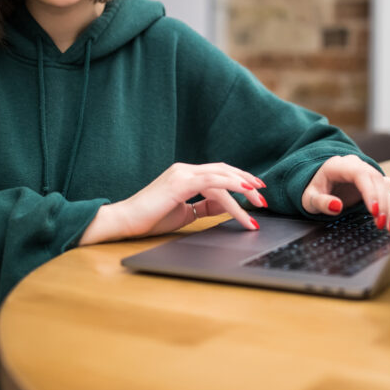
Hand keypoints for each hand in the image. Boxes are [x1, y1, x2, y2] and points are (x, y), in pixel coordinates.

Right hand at [79, 162, 266, 244]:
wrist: (125, 220)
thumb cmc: (150, 219)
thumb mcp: (184, 213)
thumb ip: (204, 206)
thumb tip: (225, 206)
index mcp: (185, 174)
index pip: (218, 173)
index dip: (239, 180)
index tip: (255, 190)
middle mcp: (185, 169)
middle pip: (225, 171)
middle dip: (247, 182)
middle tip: (264, 196)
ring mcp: (182, 174)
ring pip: (222, 177)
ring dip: (244, 189)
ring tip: (259, 203)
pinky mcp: (180, 182)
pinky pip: (212, 182)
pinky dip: (232, 188)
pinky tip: (245, 196)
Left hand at [301, 155, 389, 234]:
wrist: (317, 181)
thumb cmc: (313, 189)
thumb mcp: (308, 198)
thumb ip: (321, 202)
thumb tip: (337, 206)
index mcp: (340, 165)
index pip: (361, 174)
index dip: (370, 191)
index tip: (373, 211)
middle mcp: (357, 165)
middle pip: (376, 181)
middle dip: (382, 204)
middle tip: (380, 225)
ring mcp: (367, 172)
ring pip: (385, 186)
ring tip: (389, 228)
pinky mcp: (374, 182)